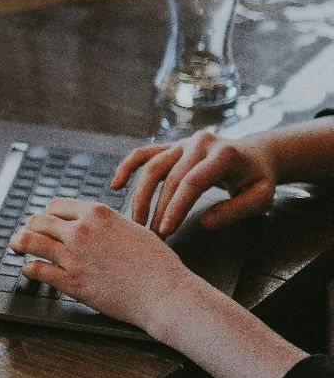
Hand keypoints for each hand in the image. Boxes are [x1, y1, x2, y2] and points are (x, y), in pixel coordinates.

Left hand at [12, 198, 211, 334]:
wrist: (165, 294)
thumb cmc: (157, 264)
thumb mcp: (133, 229)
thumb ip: (108, 223)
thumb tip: (94, 221)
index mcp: (97, 213)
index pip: (56, 205)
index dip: (49, 214)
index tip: (47, 222)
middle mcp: (81, 230)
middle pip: (38, 220)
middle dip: (31, 227)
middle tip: (27, 234)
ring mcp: (73, 256)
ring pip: (29, 241)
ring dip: (19, 243)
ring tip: (16, 246)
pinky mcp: (71, 281)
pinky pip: (36, 270)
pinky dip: (28, 269)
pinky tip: (29, 270)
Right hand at [115, 130, 278, 234]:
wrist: (257, 154)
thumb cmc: (259, 179)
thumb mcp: (260, 198)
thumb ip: (235, 210)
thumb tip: (204, 223)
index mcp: (223, 154)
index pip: (192, 182)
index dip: (176, 207)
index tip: (166, 230)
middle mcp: (199, 143)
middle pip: (169, 177)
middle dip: (158, 208)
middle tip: (151, 235)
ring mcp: (183, 142)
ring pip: (152, 166)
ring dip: (140, 194)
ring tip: (136, 221)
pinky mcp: (172, 145)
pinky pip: (144, 153)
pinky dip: (127, 167)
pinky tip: (116, 185)